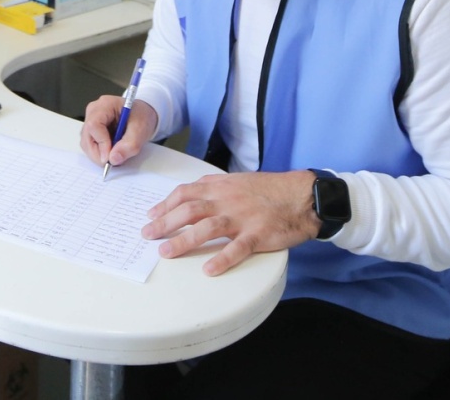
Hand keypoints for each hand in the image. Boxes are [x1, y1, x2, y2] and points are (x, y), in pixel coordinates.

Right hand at [80, 95, 157, 167]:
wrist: (141, 116)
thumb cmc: (141, 117)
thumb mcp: (141, 130)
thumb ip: (130, 145)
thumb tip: (114, 158)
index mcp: (105, 105)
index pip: (94, 125)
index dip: (101, 143)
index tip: (111, 157)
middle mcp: (94, 111)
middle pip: (87, 136)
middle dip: (99, 153)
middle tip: (113, 161)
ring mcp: (91, 121)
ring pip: (86, 143)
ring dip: (99, 155)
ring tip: (116, 154)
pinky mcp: (91, 131)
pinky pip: (90, 146)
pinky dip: (100, 153)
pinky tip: (112, 151)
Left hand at [143, 170, 320, 275]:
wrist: (301, 196)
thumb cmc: (269, 190)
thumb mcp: (238, 181)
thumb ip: (214, 186)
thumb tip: (190, 194)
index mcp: (221, 187)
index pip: (186, 193)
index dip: (165, 205)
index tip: (151, 216)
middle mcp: (227, 200)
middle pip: (190, 210)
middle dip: (165, 223)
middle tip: (148, 235)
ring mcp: (242, 218)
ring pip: (207, 227)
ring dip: (184, 240)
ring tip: (166, 252)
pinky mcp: (258, 235)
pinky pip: (238, 248)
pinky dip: (222, 259)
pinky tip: (209, 270)